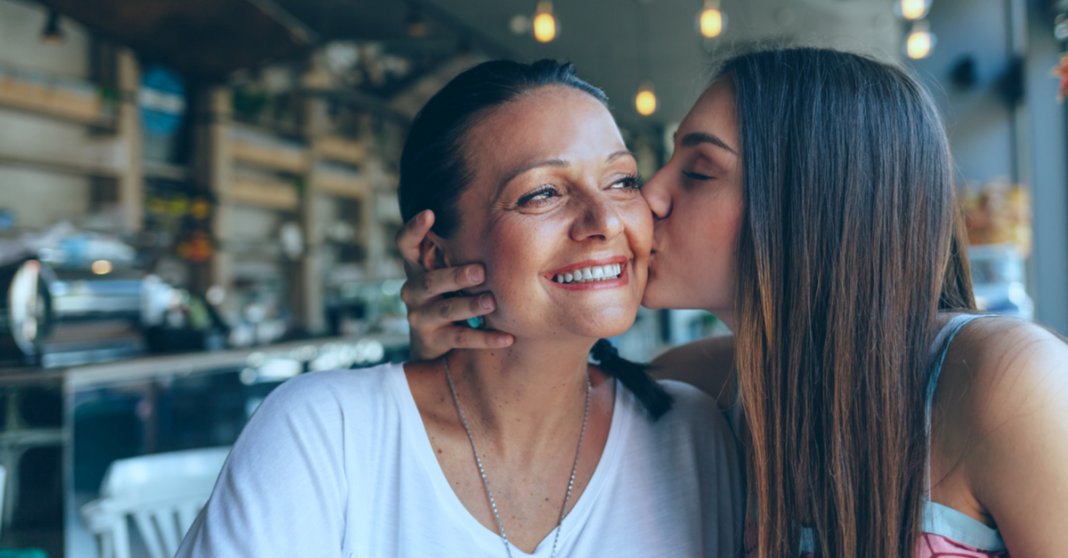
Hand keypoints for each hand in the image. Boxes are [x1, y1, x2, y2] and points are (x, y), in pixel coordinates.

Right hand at [396, 210, 513, 359]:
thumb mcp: (446, 273)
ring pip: (446, 309)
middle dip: (455, 276)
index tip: (429, 213)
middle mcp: (413, 291)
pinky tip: (507, 337)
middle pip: (430, 281)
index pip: (406, 245)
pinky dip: (486, 338)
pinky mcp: (433, 341)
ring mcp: (421, 317)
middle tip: (480, 271)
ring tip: (492, 302)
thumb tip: (501, 223)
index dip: (414, 229)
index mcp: (417, 269)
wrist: (431, 344)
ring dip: (470, 306)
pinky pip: (462, 338)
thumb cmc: (448, 294)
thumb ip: (458, 253)